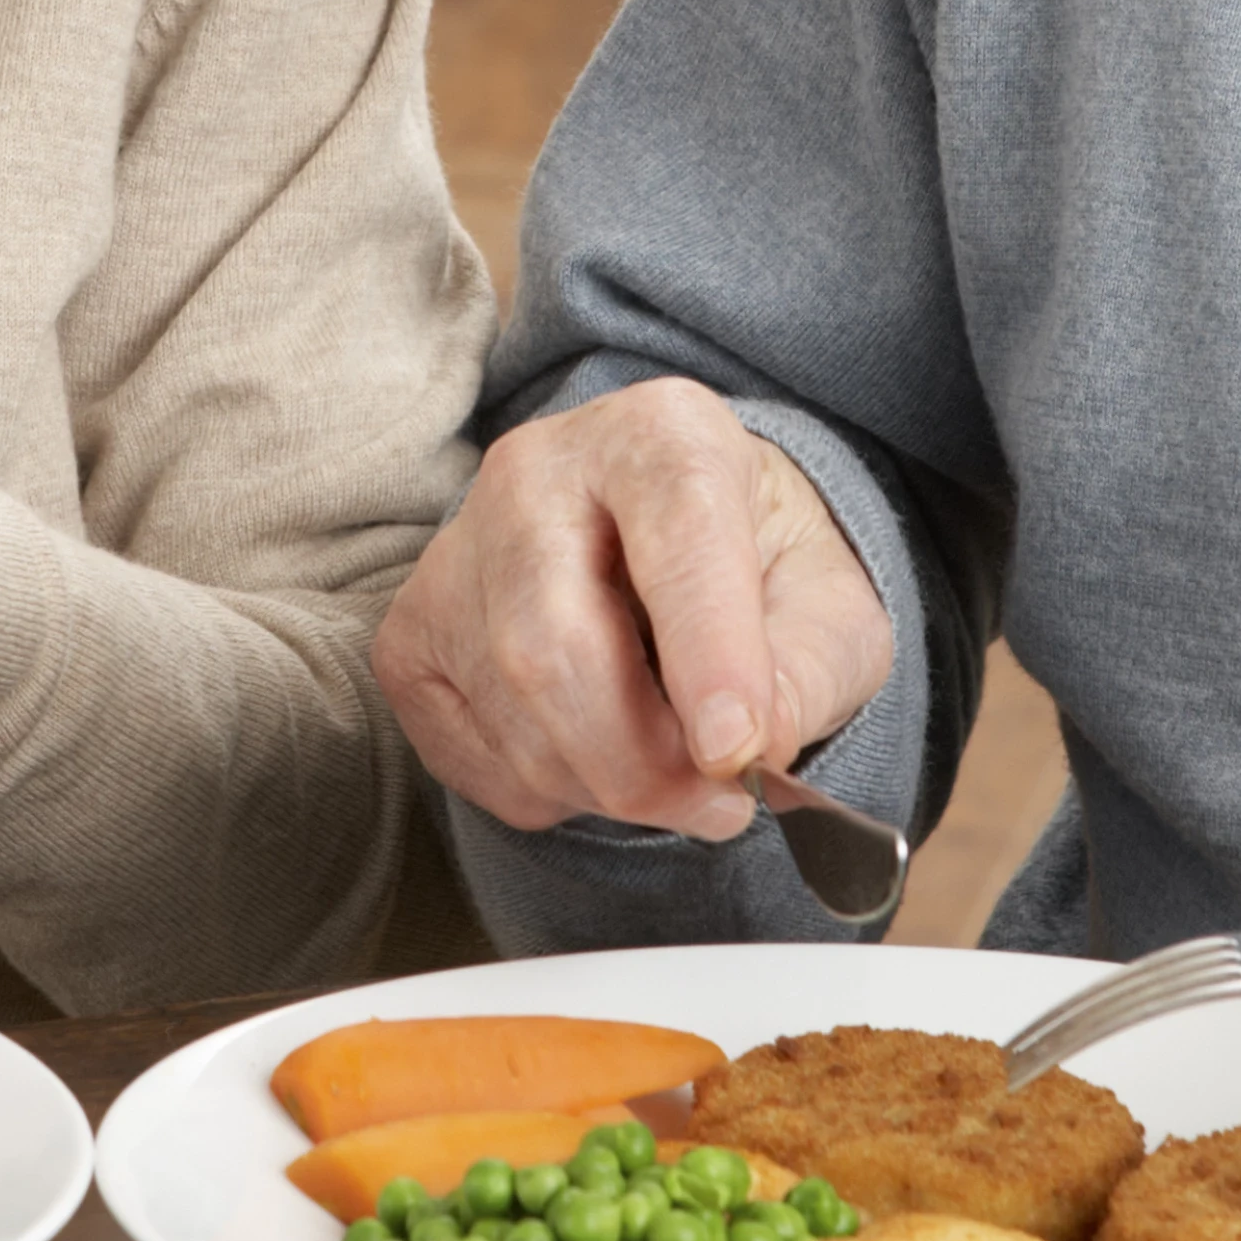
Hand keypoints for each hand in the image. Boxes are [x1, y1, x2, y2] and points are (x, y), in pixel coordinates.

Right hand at [375, 376, 893, 842]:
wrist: (667, 550)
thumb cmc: (755, 570)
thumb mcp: (829, 604)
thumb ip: (807, 670)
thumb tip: (753, 746)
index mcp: (660, 434)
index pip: (678, 537)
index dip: (709, 655)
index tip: (738, 752)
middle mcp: (536, 473)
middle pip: (557, 645)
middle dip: (644, 762)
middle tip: (719, 805)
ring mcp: (456, 551)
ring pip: (516, 712)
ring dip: (608, 786)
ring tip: (669, 767)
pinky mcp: (410, 633)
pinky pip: (471, 752)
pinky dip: (548, 789)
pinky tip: (594, 747)